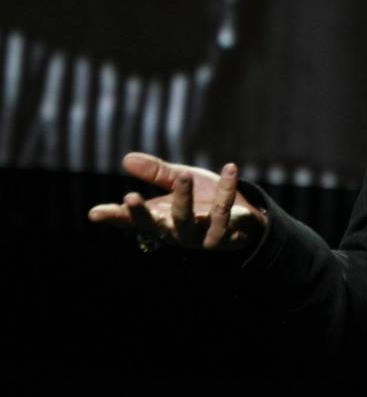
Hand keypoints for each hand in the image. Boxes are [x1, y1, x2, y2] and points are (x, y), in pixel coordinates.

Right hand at [88, 152, 267, 250]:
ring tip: (185, 174)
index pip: (134, 221)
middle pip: (155, 227)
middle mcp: (176, 233)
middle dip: (142, 214)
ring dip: (184, 197)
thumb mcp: (179, 181)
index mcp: (161, 221)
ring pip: (187, 220)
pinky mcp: (223, 236)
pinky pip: (223, 211)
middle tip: (129, 196)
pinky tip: (230, 168)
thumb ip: (157, 172)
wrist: (242, 216)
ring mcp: (198, 237)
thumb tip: (126, 159)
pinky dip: (226, 189)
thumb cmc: (204, 200)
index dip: (115, 217)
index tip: (95, 213)